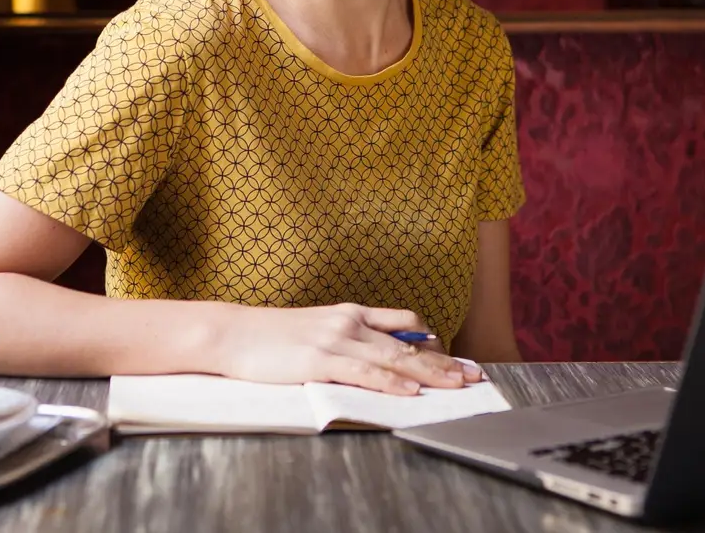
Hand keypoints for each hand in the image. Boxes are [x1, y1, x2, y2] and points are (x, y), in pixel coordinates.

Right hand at [209, 303, 484, 394]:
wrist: (231, 332)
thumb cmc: (270, 336)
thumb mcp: (316, 328)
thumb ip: (346, 337)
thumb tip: (375, 356)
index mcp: (350, 312)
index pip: (404, 322)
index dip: (432, 341)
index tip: (454, 357)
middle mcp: (349, 321)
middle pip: (408, 343)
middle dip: (443, 361)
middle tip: (472, 375)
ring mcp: (335, 339)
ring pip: (393, 358)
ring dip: (429, 373)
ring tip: (456, 385)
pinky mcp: (319, 360)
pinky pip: (364, 372)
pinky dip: (391, 383)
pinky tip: (411, 392)